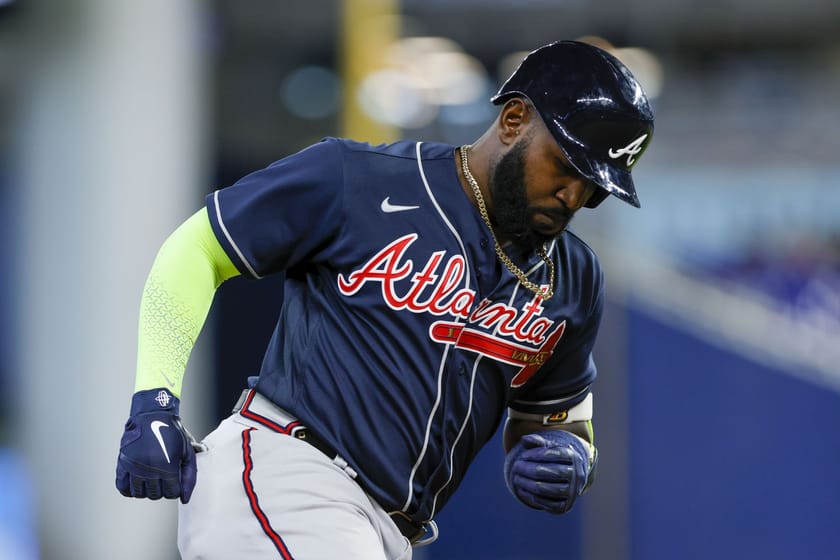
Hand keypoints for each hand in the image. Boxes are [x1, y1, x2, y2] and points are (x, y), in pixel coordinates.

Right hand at [115, 388, 196, 503]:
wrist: (152, 415)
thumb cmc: (172, 433)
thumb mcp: (187, 452)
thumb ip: (189, 476)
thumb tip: (185, 499)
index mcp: (167, 466)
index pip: (171, 493)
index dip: (175, 489)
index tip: (174, 480)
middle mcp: (149, 469)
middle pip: (155, 495)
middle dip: (162, 489)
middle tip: (163, 477)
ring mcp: (134, 467)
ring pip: (139, 494)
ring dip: (147, 490)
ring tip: (152, 478)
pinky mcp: (122, 463)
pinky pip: (122, 487)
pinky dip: (129, 489)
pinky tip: (137, 482)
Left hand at [504, 429, 593, 513]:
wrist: (565, 477)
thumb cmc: (551, 458)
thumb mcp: (546, 447)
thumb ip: (536, 441)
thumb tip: (525, 439)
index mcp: (573, 457)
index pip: (557, 454)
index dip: (538, 454)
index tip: (523, 455)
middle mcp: (576, 475)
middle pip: (553, 472)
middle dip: (531, 469)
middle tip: (516, 466)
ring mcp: (572, 492)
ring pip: (550, 489)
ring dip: (530, 484)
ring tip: (516, 478)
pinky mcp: (564, 506)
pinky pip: (548, 504)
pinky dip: (533, 497)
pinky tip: (521, 490)